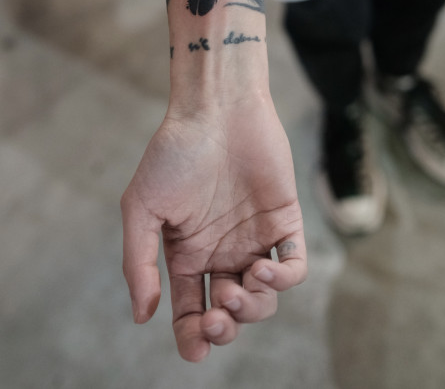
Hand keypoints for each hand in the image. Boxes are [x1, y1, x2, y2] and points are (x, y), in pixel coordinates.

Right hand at [120, 94, 306, 361]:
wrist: (216, 108)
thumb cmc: (175, 152)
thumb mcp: (141, 207)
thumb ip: (138, 263)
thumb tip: (142, 317)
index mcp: (188, 253)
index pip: (191, 310)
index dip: (193, 338)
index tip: (196, 349)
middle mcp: (223, 251)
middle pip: (230, 313)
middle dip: (225, 328)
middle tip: (217, 317)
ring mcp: (255, 238)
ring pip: (262, 299)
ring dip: (251, 308)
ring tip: (237, 289)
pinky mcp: (285, 221)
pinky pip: (294, 266)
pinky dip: (283, 281)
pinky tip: (263, 272)